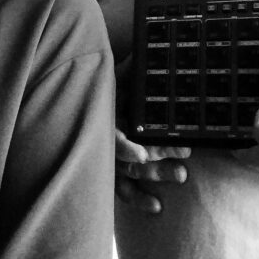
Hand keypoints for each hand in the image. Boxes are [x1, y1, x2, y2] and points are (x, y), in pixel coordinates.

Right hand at [114, 52, 189, 211]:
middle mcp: (102, 139)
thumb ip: (126, 68)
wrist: (74, 99)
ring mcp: (105, 158)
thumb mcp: (109, 74)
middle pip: (128, 157)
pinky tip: (158, 208)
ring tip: (182, 175)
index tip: (142, 154)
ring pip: (130, 173)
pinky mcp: (110, 171)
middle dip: (158, 157)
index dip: (124, 147)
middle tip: (184, 154)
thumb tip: (146, 51)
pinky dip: (139, 199)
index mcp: (103, 116)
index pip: (110, 136)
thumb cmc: (99, 86)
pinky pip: (123, 191)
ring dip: (156, 175)